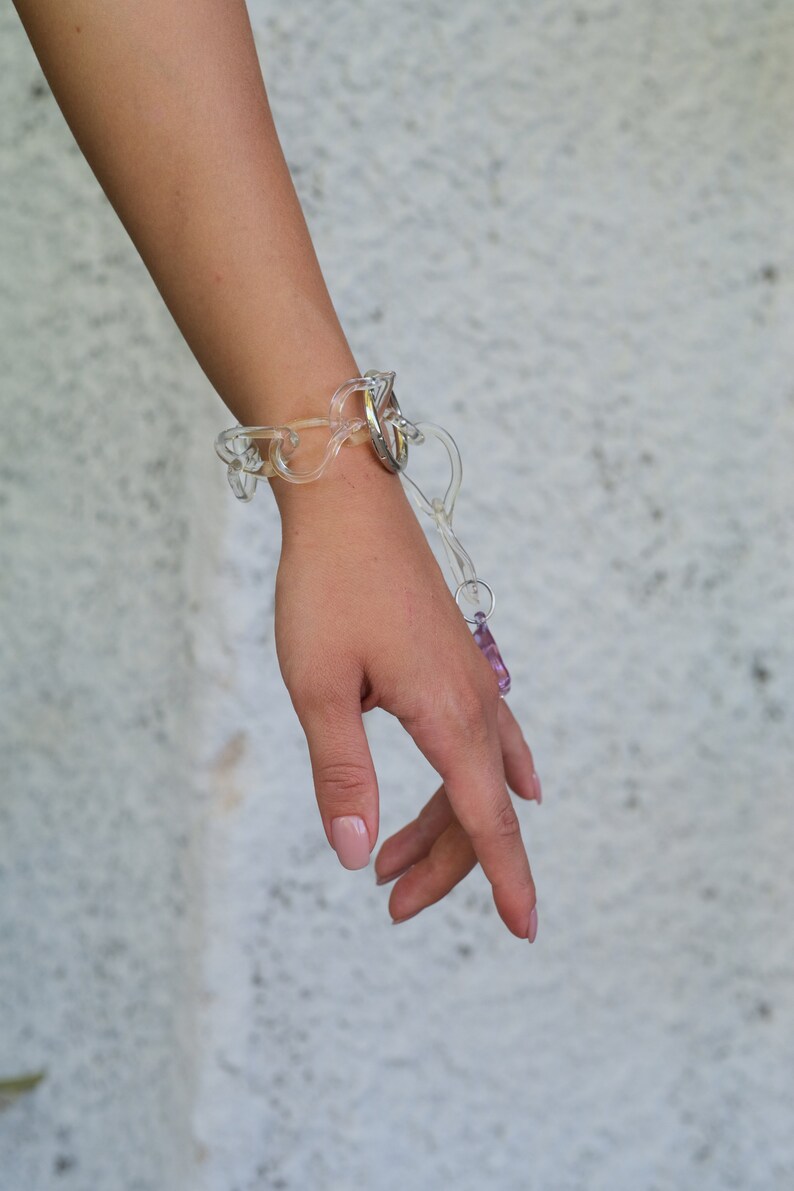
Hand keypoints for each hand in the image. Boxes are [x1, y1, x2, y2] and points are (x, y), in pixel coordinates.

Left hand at [272, 443, 540, 940]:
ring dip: (444, 827)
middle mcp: (473, 700)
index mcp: (446, 713)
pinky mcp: (456, 660)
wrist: (350, 504)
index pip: (485, 819)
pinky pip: (488, 737)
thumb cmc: (329, 588)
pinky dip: (486, 778)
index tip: (526, 931)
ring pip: (477, 775)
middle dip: (443, 865)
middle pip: (477, 808)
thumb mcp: (320, 688)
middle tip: (390, 904)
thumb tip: (355, 855)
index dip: (505, 880)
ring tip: (389, 863)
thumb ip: (342, 774)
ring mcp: (471, 677)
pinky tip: (513, 786)